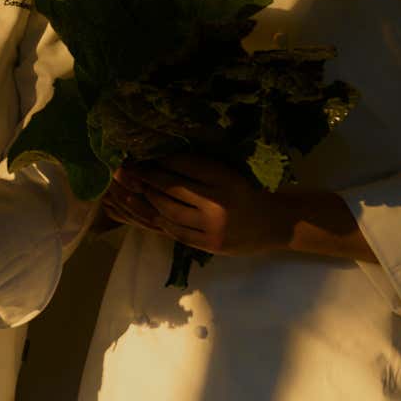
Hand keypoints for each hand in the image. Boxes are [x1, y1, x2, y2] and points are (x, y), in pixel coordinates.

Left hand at [113, 154, 291, 256]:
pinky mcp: (209, 244)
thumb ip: (200, 169)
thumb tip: (160, 159)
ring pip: (169, 211)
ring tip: (131, 190)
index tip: (141, 155)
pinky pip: (176, 232)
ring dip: (147, 200)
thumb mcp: (229, 174)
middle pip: (172, 188)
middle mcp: (218, 202)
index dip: (159, 161)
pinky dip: (159, 220)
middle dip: (146, 178)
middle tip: (125, 171)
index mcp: (225, 178)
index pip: (184, 166)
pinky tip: (148, 213)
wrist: (275, 224)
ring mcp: (212, 226)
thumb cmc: (248, 192)